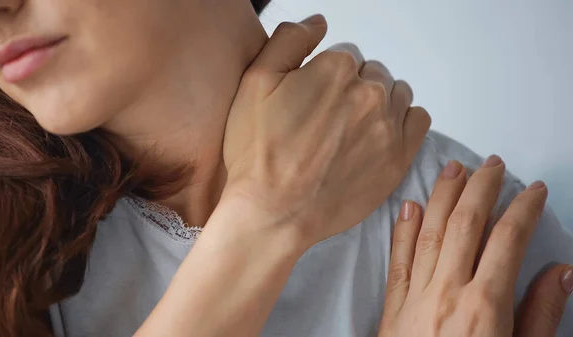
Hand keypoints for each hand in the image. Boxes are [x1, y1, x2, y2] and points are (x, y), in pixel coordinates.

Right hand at [221, 14, 430, 248]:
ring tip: (351, 128)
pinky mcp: (399, 156)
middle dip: (353, 88)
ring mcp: (388, 125)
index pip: (345, 54)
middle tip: (328, 119)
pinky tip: (379, 133)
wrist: (273, 211)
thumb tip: (318, 23)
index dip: (326, 76)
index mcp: (336, 68)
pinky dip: (402, 120)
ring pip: (396, 93)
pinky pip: (417, 119)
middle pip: (372, 73)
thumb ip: (289, 40)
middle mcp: (369, 91)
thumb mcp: (255, 82)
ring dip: (379, 103)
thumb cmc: (260, 153)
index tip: (314, 100)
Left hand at [378, 157, 571, 335]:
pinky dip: (403, 230)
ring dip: (443, 196)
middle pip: (465, 224)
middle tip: (491, 164)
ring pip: (429, 233)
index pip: (508, 239)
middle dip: (481, 188)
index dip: (523, 208)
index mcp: (485, 305)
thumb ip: (542, 314)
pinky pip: (398, 261)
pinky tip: (409, 206)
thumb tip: (562, 273)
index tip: (533, 190)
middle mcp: (448, 292)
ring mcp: (416, 298)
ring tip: (454, 169)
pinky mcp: (393, 308)